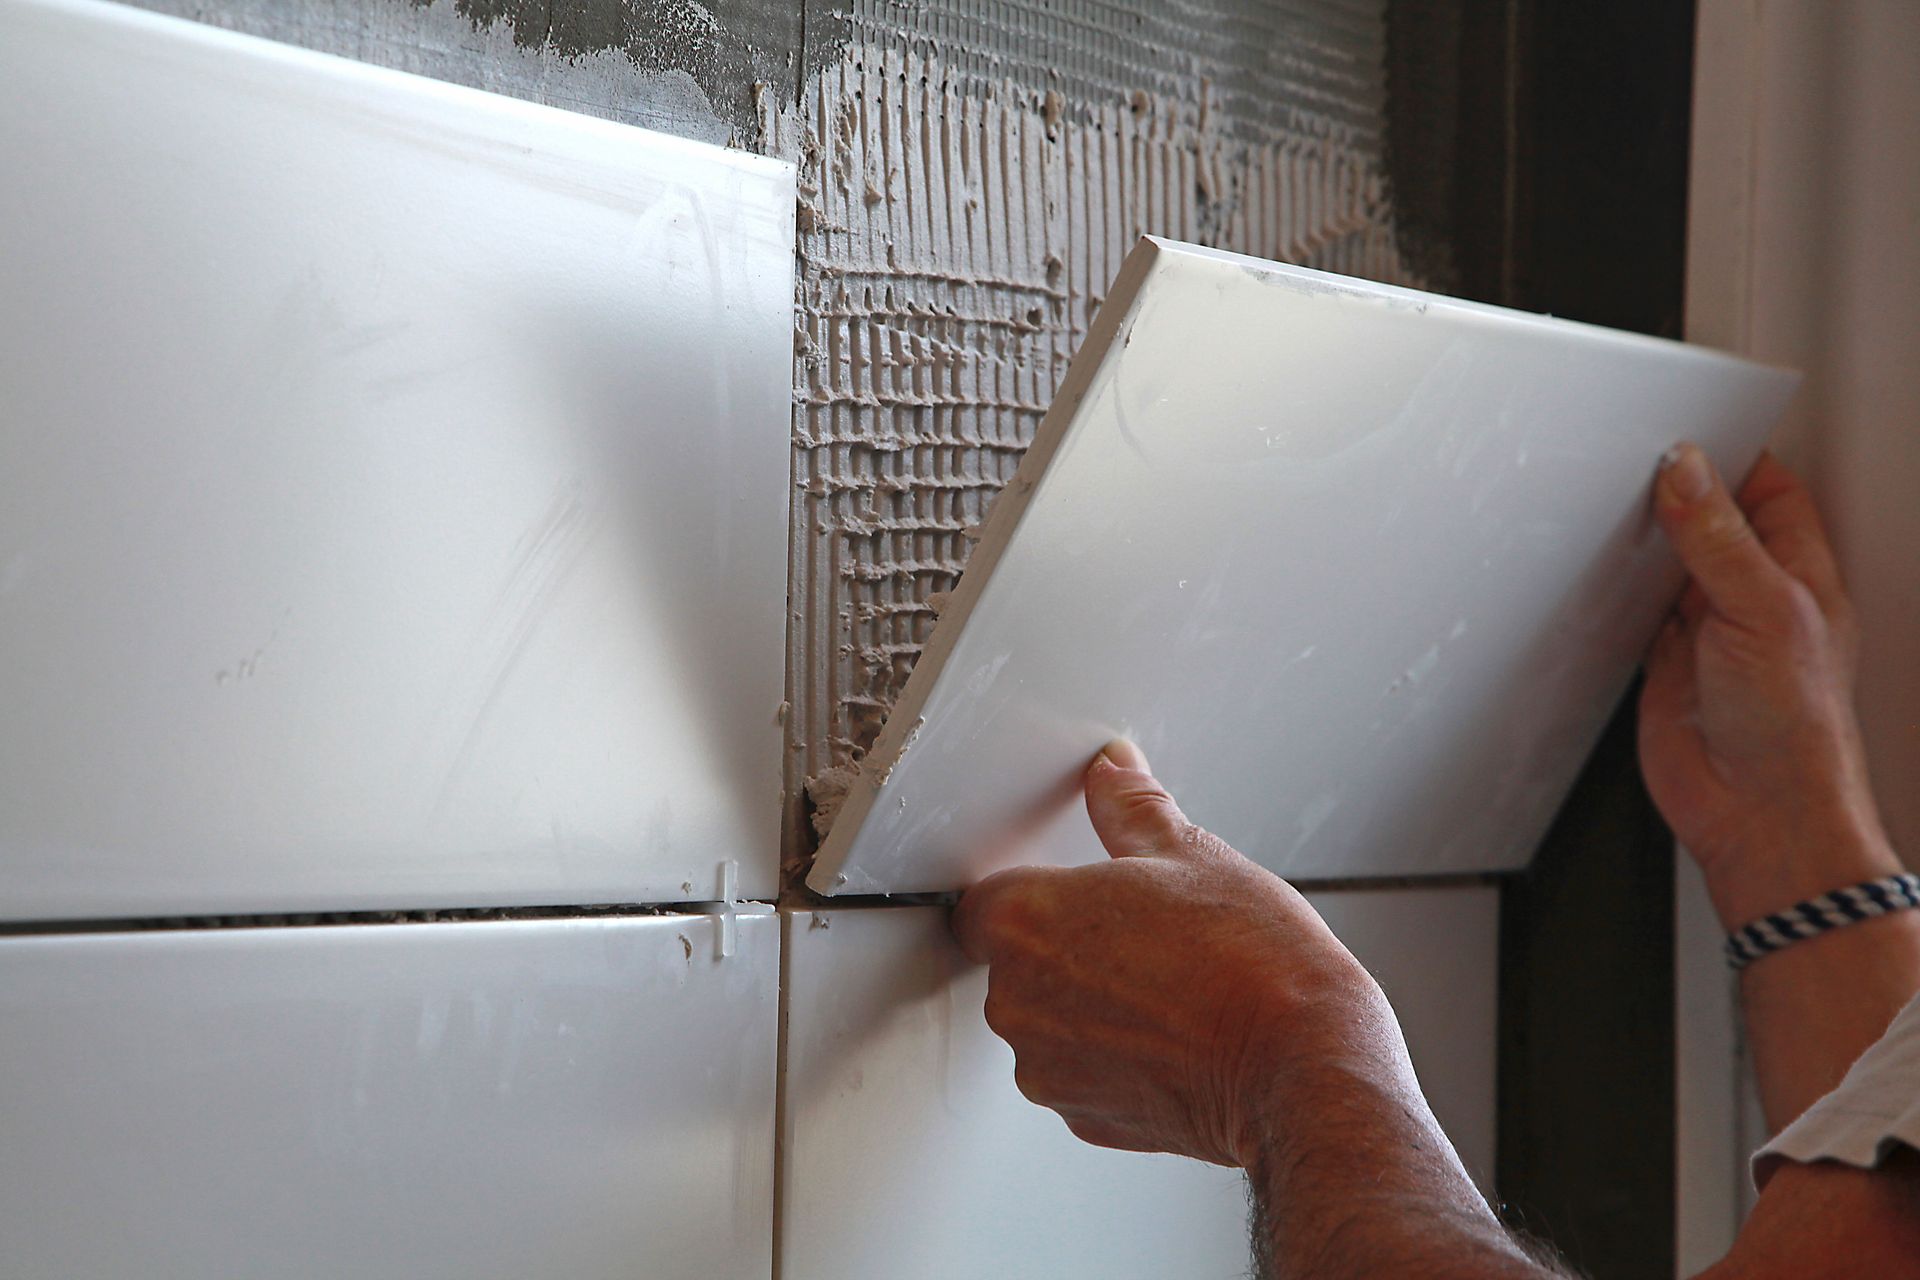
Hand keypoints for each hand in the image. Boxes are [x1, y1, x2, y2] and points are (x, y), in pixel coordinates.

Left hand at [950, 740, 1420, 1167]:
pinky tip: (1172, 1035)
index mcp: (1024, 920)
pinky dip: (1115, 1057)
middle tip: (1136, 934)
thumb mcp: (1190, 854)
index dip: (1032, 891)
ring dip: (1087, 1006)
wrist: (1300, 1064)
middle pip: (1014, 962)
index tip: (1074, 891)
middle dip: (1064, 947)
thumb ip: (1130, 808)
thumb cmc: (1249, 960)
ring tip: (1164, 986)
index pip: (984, 898)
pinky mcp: (1083, 1118)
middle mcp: (1016, 999)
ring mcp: (1046, 1068)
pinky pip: (1082, 1073)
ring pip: (1048, 1022)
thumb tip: (1112, 772)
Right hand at [1640, 446, 1898, 927]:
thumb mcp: (1762, 610)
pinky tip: (1601, 577)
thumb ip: (1718, 539)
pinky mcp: (1663, 666)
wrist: (1756, 815)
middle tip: (1633, 465)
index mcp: (1800, 575)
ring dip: (1644, 544)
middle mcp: (1753, 599)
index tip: (1686, 436)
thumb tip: (1686, 473)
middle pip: (1712, 523)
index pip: (1769, 492)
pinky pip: (1635, 615)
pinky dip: (1615, 593)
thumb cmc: (1794, 730)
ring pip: (1670, 566)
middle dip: (1677, 494)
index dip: (1732, 459)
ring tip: (1609, 511)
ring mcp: (1706, 633)